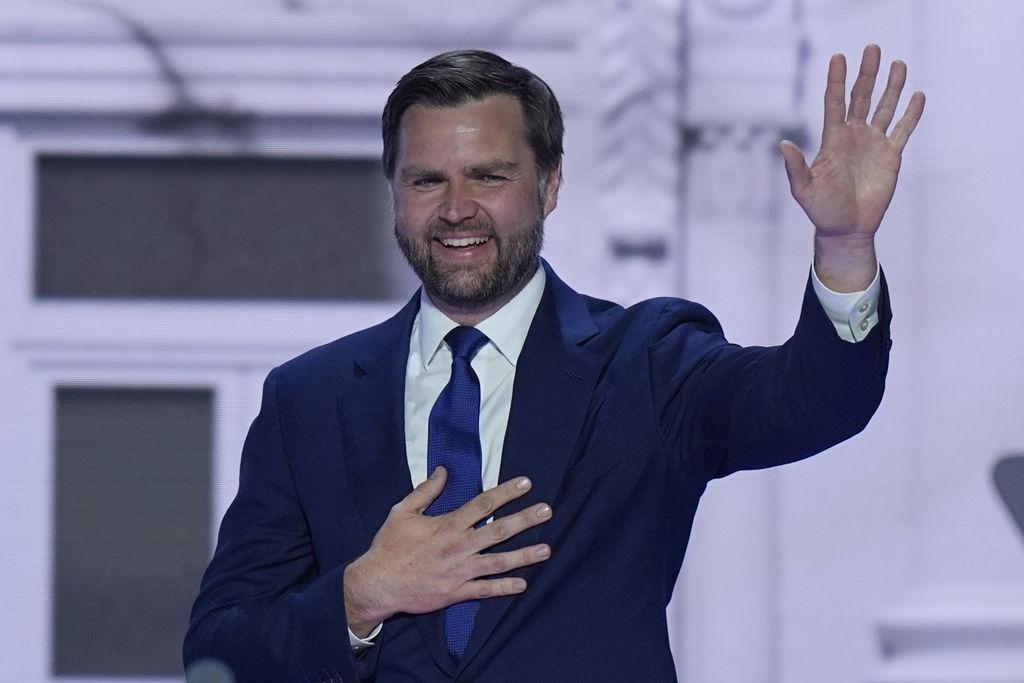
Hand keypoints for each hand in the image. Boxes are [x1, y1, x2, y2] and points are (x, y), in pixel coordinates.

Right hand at [343, 467, 552, 636]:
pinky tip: (523, 584)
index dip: (507, 492)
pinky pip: (486, 590)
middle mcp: (459, 546)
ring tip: (546, 549)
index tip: (526, 484)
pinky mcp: (456, 592)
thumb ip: (425, 491)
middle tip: (547, 511)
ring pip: (499, 562)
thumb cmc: (389, 546)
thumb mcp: (403, 512)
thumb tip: (443, 471)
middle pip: (499, 530)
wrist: (377, 584)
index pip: (483, 504)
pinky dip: (505, 588)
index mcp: (448, 525)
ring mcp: (460, 571)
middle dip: (525, 520)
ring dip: (525, 555)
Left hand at [779, 44, 924, 290]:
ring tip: (898, 64)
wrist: (846, 229)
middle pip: (861, 97)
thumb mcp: (804, 189)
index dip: (836, 80)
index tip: (839, 57)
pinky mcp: (891, 157)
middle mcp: (853, 136)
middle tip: (872, 48)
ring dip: (892, 87)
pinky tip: (918, 95)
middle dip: (867, 73)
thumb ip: (795, 167)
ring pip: (884, 108)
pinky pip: (903, 130)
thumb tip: (783, 145)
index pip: (834, 102)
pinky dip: (911, 114)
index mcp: (832, 139)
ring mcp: (873, 144)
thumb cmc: (821, 210)